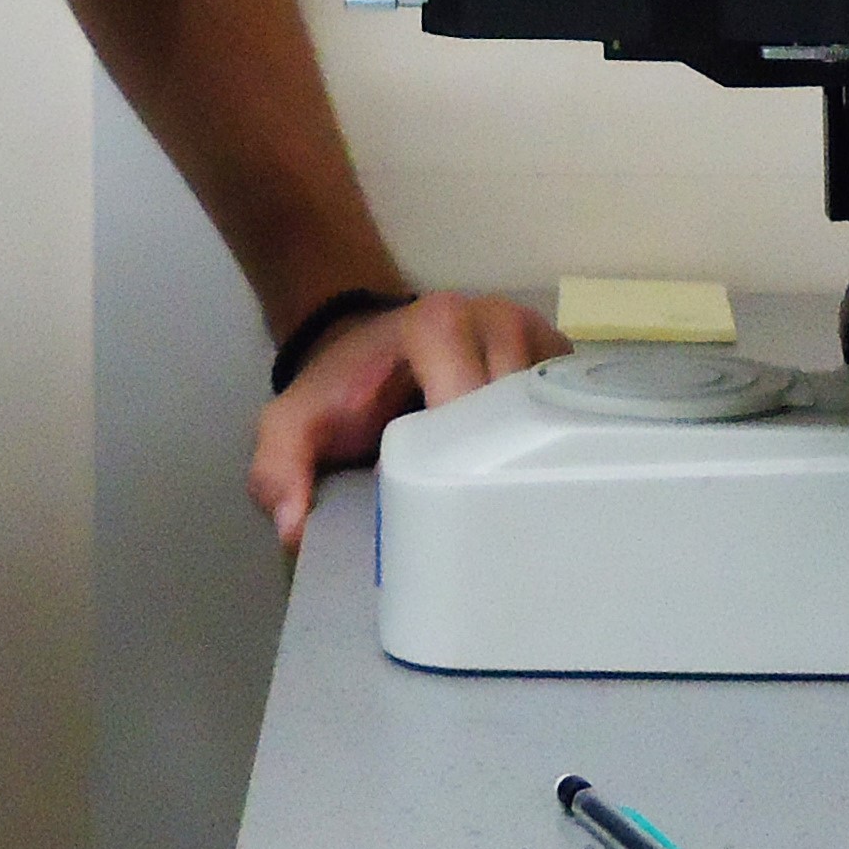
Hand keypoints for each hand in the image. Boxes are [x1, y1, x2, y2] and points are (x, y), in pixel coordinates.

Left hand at [247, 291, 563, 551]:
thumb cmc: (341, 389)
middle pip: (514, 405)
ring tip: (502, 500)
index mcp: (436, 322)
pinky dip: (555, 441)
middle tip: (476, 514)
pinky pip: (572, 406)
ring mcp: (533, 334)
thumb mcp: (293, 424)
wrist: (369, 349)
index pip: (468, 390)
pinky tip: (533, 478)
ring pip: (550, 408)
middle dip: (494, 459)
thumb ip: (276, 469)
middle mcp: (494, 318)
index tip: (439, 498)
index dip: (456, 448)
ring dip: (528, 453)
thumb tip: (297, 530)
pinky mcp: (557, 359)